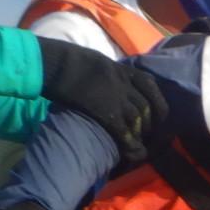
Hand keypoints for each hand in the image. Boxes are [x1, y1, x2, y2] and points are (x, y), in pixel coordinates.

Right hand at [37, 38, 165, 157]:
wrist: (52, 62)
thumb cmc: (67, 59)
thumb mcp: (96, 61)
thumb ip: (109, 71)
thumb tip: (114, 80)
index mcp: (121, 69)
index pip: (150, 84)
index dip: (157, 101)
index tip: (158, 112)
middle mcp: (123, 82)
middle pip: (148, 105)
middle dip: (153, 122)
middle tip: (150, 133)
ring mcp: (115, 97)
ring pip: (139, 118)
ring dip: (141, 133)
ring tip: (140, 142)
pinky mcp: (104, 111)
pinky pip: (124, 130)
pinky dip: (130, 142)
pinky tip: (131, 150)